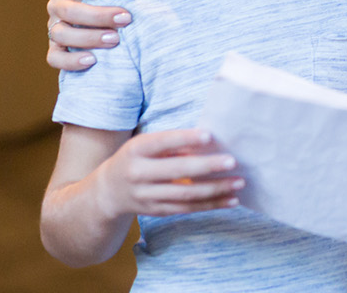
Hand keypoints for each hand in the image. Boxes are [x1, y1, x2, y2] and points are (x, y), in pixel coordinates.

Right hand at [46, 0, 136, 70]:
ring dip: (89, 38)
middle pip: (70, 11)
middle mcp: (57, 4)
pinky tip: (93, 60)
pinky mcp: (56, 49)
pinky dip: (71, 61)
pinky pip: (55, 58)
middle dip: (100, 15)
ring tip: (116, 40)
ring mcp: (54, 28)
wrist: (112, 12)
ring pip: (62, 34)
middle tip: (127, 18)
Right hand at [94, 129, 244, 217]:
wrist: (108, 191)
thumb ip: (171, 143)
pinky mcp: (156, 211)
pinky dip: (210, 204)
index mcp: (136, 150)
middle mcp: (138, 174)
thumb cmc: (135, 158)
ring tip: (238, 183)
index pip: (162, 142)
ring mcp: (146, 196)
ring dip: (215, 189)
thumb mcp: (144, 145)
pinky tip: (230, 200)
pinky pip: (187, 208)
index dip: (185, 139)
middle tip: (233, 161)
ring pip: (185, 194)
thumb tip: (209, 141)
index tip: (209, 135)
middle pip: (177, 171)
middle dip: (207, 166)